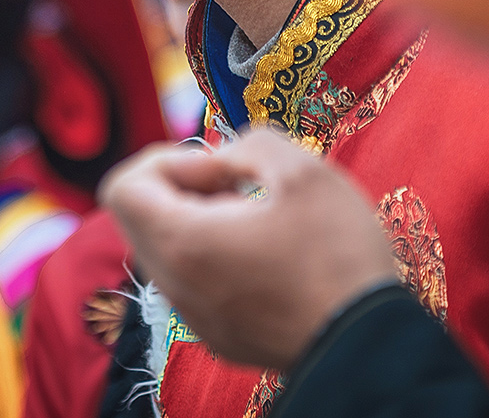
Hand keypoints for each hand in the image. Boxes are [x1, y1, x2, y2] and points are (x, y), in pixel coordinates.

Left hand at [98, 126, 399, 370]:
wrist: (367, 346)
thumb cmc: (336, 256)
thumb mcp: (304, 170)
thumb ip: (252, 142)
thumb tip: (228, 155)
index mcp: (182, 242)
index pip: (121, 187)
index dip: (165, 159)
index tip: (220, 168)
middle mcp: (174, 286)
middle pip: (142, 218)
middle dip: (185, 187)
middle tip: (245, 185)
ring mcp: (195, 318)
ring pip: (170, 252)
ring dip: (203, 222)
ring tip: (263, 218)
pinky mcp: (220, 337)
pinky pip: (195, 284)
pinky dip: (218, 257)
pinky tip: (272, 256)